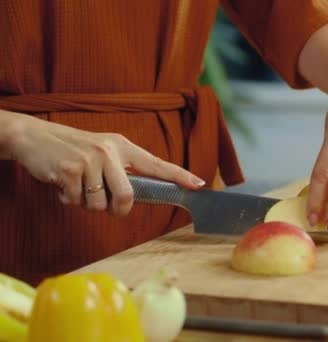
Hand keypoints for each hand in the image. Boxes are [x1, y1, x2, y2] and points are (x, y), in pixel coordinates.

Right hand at [2, 112, 204, 215]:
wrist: (35, 137)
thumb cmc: (74, 151)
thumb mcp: (103, 153)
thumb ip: (122, 172)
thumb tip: (136, 199)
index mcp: (124, 147)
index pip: (158, 163)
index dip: (179, 175)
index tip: (199, 184)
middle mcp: (110, 151)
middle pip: (127, 196)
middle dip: (118, 210)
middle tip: (108, 207)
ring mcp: (90, 160)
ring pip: (100, 204)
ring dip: (87, 204)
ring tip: (78, 185)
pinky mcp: (69, 170)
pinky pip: (76, 202)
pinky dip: (68, 200)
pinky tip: (62, 183)